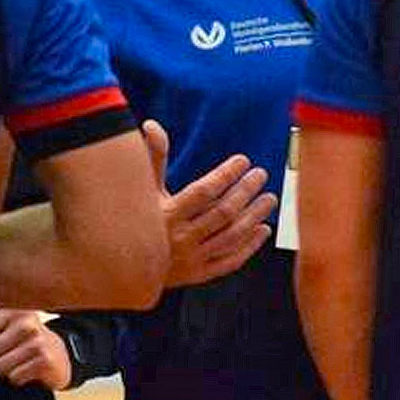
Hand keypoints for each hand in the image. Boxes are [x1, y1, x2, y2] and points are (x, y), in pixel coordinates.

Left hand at [0, 309, 70, 389]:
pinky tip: (28, 372)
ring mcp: (37, 340)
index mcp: (12, 311)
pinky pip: (15, 377)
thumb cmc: (24, 344)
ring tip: (18, 364)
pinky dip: (18, 379)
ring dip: (6, 372)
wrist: (60, 356)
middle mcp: (26, 322)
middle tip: (8, 357)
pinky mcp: (45, 359)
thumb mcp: (9, 330)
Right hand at [142, 120, 278, 286]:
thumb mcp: (144, 190)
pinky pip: (230, 261)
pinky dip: (249, 246)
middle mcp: (179, 239)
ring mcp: (191, 260)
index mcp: (165, 216)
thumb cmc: (139, 221)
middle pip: (222, 213)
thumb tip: (151, 125)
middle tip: (260, 174)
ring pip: (230, 236)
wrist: (129, 268)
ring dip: (254, 216)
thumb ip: (153, 158)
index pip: (203, 192)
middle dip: (245, 192)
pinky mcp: (199, 275)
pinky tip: (264, 228)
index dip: (225, 175)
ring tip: (270, 198)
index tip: (242, 160)